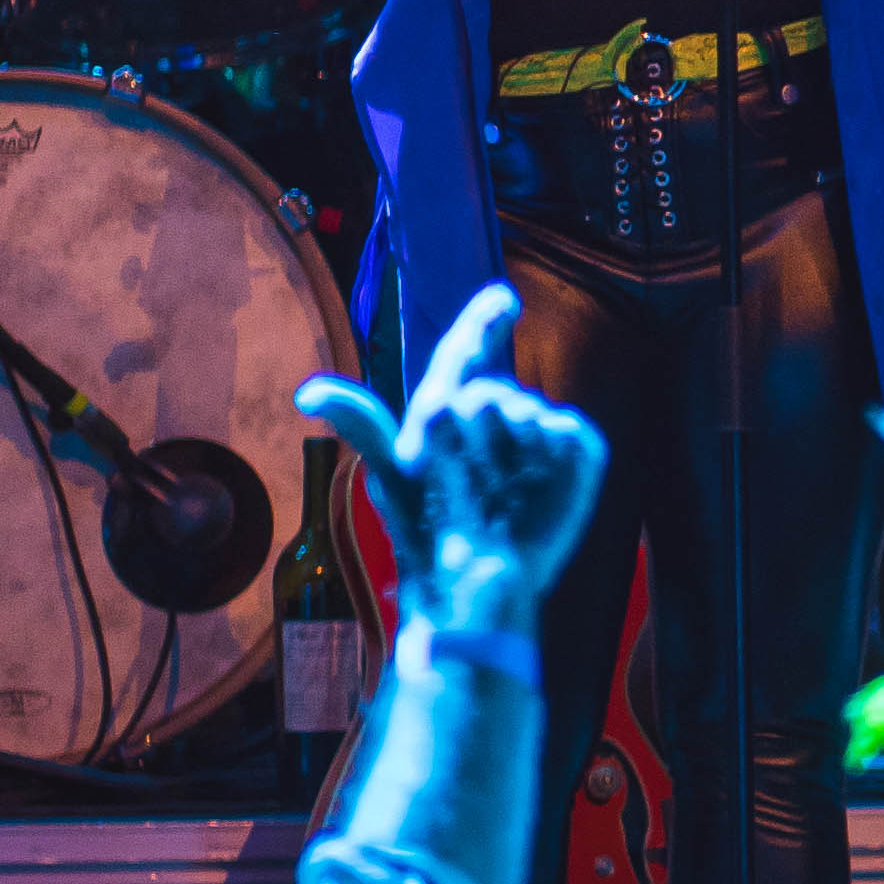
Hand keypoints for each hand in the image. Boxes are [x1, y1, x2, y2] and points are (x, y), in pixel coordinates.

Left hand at [294, 276, 603, 633]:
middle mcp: (493, 423)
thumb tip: (308, 394)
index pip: (465, 354)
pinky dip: (553, 453)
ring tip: (499, 493)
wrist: (476, 585)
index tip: (503, 298)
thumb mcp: (391, 476)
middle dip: (478, 430)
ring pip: (529, 410)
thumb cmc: (427, 534)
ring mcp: (535, 441)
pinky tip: (535, 486)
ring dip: (510, 450)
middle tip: (466, 480)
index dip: (483, 323)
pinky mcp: (574, 460)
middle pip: (491, 390)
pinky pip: (568, 430)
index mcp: (447, 417)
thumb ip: (364, 424)